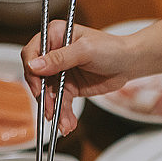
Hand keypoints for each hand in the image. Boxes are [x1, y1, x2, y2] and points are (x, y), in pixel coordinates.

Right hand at [22, 21, 136, 133]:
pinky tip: (68, 124)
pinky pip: (61, 103)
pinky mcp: (68, 87)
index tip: (38, 88)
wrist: (129, 64)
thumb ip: (60, 58)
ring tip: (64, 123)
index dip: (32, 72)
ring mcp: (60, 72)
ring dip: (55, 110)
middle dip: (44, 97)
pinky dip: (64, 115)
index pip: (32, 53)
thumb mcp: (85, 51)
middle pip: (38, 78)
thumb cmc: (111, 49)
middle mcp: (54, 54)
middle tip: (50, 111)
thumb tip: (34, 65)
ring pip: (49, 94)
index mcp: (55, 36)